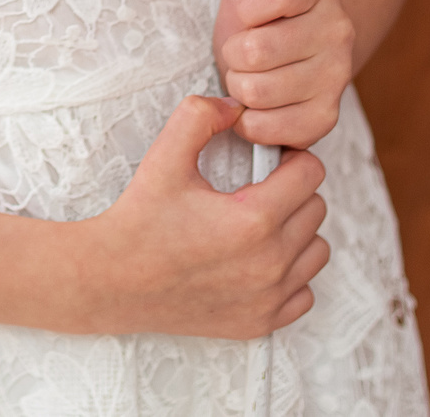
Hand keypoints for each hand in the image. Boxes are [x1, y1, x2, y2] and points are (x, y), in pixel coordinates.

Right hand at [69, 94, 329, 337]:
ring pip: (316, 251)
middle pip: (316, 209)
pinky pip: (304, 293)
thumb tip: (236, 106)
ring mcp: (267, 297)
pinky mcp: (260, 323)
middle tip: (256, 189)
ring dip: (296, 232)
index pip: (311, 173)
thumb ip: (200, 116)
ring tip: (259, 224)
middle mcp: (269, 262)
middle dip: (292, 191)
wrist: (113, 281)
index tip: (267, 161)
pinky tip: (257, 260)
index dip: (290, 158)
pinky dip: (289, 275)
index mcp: (253, 218)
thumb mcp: (165, 157)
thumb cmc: (139, 219)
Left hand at [213, 0, 356, 149]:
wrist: (292, 61)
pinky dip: (252, 120)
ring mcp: (338, 76)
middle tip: (242, 52)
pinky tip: (258, 106)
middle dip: (235, 53)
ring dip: (240, 86)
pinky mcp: (328, 116)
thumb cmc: (263, 19)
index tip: (247, 12)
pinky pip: (272, 126)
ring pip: (259, 89)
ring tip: (250, 77)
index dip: (249, 6)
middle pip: (259, 48)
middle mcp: (339, 30)